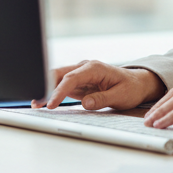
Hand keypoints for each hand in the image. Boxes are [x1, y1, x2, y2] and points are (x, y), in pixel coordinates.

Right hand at [35, 60, 165, 110]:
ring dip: (46, 90)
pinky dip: (52, 93)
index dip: (59, 91)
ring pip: (57, 79)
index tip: (51, 104)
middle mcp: (84, 68)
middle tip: (35, 102)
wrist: (137, 84)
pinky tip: (43, 102)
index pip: (71, 78)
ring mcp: (80, 74)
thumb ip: (102, 99)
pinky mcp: (78, 82)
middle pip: (59, 74)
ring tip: (35, 104)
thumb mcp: (120, 96)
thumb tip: (86, 103)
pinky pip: (61, 86)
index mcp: (94, 68)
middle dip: (45, 87)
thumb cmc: (130, 88)